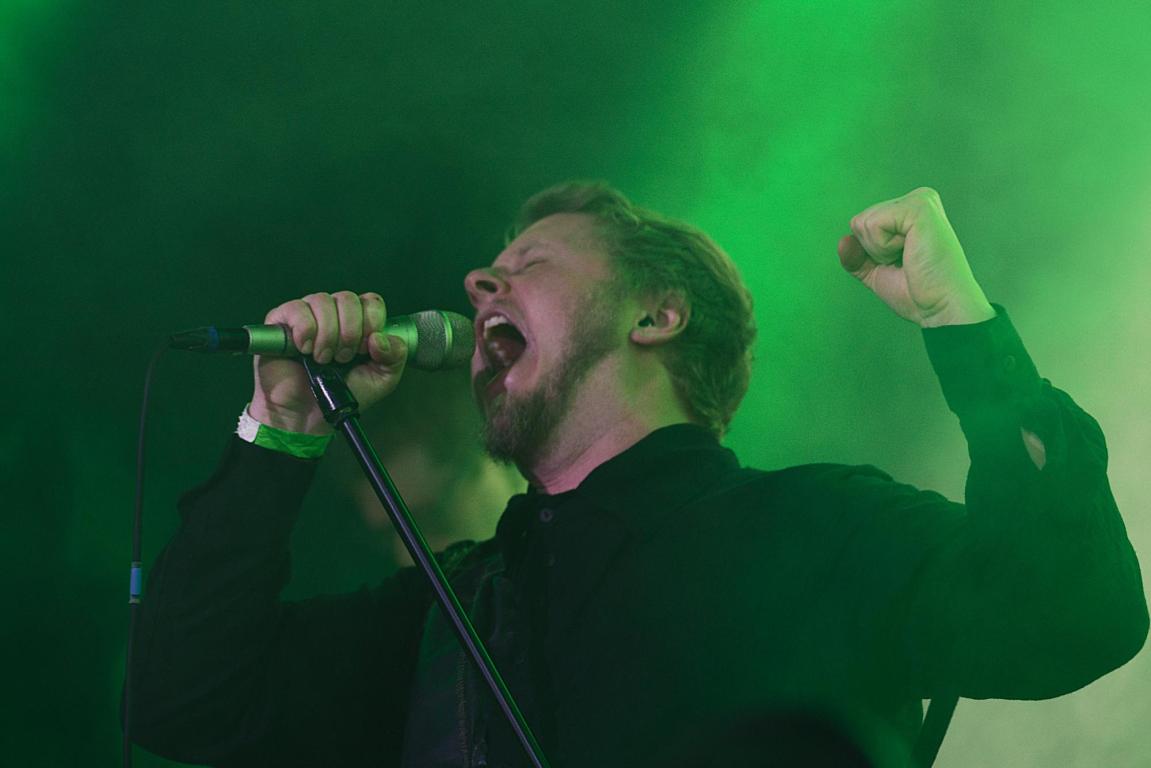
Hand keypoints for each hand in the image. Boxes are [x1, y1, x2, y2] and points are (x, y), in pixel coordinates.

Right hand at [249, 291, 407, 434]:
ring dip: (328, 335)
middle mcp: (333, 314)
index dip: (371, 322)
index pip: (371, 301)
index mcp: (358, 322)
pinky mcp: (281, 321)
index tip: (365, 349)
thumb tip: (380, 337)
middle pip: (348, 299)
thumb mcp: (382, 379)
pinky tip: (305, 349)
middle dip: (350, 332)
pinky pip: (297, 308)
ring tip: (323, 359)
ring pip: (323, 301)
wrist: (307, 416)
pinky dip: (305, 329)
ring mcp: (307, 315)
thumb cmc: (341, 395)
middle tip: (343, 358)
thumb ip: (395, 356)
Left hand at [838, 187, 994, 326]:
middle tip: (907, 263)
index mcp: (910, 211)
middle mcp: (918, 199)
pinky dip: (883, 248)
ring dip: (880, 251)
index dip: (870, 253)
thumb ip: (857, 256)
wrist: (940, 308)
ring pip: (863, 223)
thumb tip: (843, 241)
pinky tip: (911, 252)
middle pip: (859, 222)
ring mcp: (920, 200)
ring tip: (910, 258)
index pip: (861, 224)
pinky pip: (872, 225)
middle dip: (874, 251)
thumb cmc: (917, 292)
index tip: (902, 264)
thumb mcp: (876, 272)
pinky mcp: (920, 207)